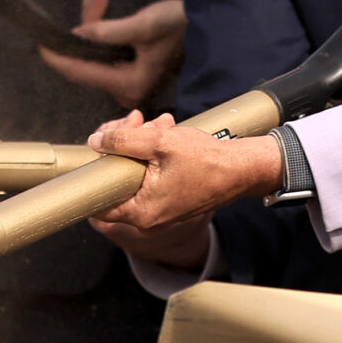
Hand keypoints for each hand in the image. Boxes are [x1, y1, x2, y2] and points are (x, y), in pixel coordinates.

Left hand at [38, 0, 185, 108]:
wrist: (207, 24)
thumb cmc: (181, 25)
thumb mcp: (144, 25)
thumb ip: (108, 31)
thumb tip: (76, 34)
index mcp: (130, 82)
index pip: (82, 72)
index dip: (59, 56)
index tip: (40, 41)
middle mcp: (126, 86)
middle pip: (86, 59)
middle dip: (84, 24)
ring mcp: (127, 77)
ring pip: (93, 50)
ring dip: (92, 18)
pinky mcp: (129, 68)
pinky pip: (103, 47)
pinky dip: (100, 24)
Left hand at [83, 109, 281, 270]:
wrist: (245, 170)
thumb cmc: (209, 161)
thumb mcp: (159, 142)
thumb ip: (122, 140)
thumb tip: (97, 141)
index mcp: (141, 211)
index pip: (98, 198)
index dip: (97, 168)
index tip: (103, 148)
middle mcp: (148, 219)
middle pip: (117, 182)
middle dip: (123, 147)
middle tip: (134, 123)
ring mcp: (160, 213)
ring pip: (134, 177)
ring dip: (140, 148)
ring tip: (158, 125)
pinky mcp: (171, 204)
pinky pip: (150, 181)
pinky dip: (153, 159)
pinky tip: (163, 136)